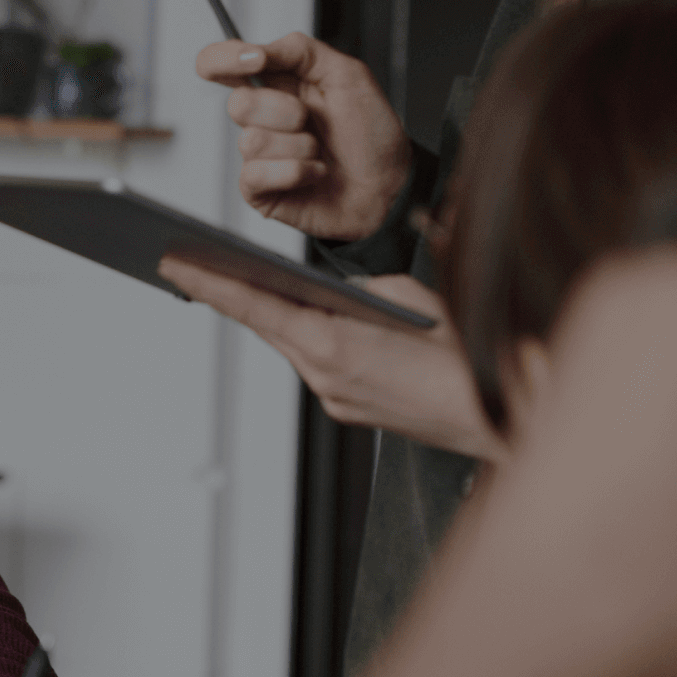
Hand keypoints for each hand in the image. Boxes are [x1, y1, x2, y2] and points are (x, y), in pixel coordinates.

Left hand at [159, 260, 503, 459]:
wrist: (503, 416)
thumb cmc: (468, 355)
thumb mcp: (412, 298)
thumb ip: (362, 289)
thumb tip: (336, 290)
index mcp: (332, 344)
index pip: (254, 305)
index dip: (209, 282)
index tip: (173, 262)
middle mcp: (323, 376)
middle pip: (265, 324)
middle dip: (229, 290)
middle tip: (187, 259)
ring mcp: (335, 397)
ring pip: (290, 344)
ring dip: (269, 314)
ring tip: (236, 278)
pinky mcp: (350, 409)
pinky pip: (316, 362)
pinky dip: (305, 337)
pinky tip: (302, 317)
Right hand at [197, 34, 412, 242]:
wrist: (391, 185)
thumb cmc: (373, 135)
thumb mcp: (348, 74)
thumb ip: (300, 50)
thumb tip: (257, 49)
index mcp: (278, 84)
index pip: (220, 63)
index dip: (223, 58)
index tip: (254, 60)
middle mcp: (263, 117)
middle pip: (237, 102)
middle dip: (285, 111)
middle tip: (312, 121)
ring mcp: (259, 154)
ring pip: (251, 140)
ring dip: (299, 146)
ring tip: (320, 153)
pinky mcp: (259, 189)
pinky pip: (256, 174)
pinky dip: (296, 172)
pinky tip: (315, 173)